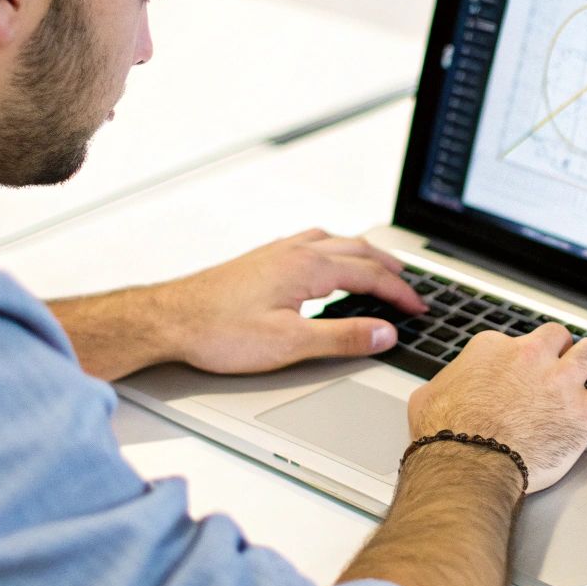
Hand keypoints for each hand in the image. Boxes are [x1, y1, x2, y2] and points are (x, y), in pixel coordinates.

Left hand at [151, 228, 426, 373]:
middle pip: (357, 250)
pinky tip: (326, 262)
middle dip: (389, 269)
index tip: (418, 308)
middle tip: (410, 287)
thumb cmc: (219, 331)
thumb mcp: (290, 344)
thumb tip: (384, 333)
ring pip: (334, 241)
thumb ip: (342, 337)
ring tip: (379, 267)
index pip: (370, 276)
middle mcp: (294, 252)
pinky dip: (334, 250)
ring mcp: (276, 252)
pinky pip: (311, 243)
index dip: (400, 294)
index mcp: (308, 268)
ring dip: (363, 254)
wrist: (169, 319)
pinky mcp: (261, 260)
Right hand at [407, 323, 586, 492]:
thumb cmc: (447, 436)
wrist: (467, 465)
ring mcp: (560, 382)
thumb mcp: (429, 397)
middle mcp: (530, 357)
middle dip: (562, 350)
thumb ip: (446, 384)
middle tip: (562, 365)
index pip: (517, 341)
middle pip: (558, 338)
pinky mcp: (583, 412)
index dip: (522, 359)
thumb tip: (444, 388)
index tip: (523, 372)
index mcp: (494, 348)